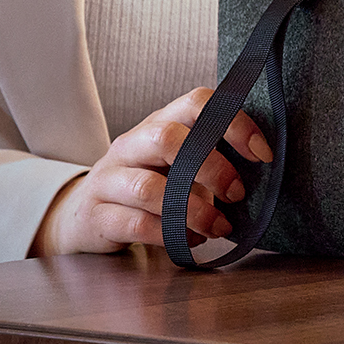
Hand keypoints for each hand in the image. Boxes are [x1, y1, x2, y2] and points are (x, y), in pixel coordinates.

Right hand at [29, 87, 272, 256]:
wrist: (82, 213)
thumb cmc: (145, 185)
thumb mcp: (175, 163)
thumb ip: (208, 159)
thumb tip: (260, 170)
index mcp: (158, 123)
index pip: (196, 102)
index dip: (233, 122)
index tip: (261, 154)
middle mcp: (131, 145)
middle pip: (168, 139)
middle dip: (211, 168)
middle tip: (238, 194)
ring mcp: (109, 179)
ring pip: (149, 188)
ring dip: (193, 211)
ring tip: (219, 227)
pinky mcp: (98, 215)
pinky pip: (136, 225)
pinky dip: (169, 236)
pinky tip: (189, 241)